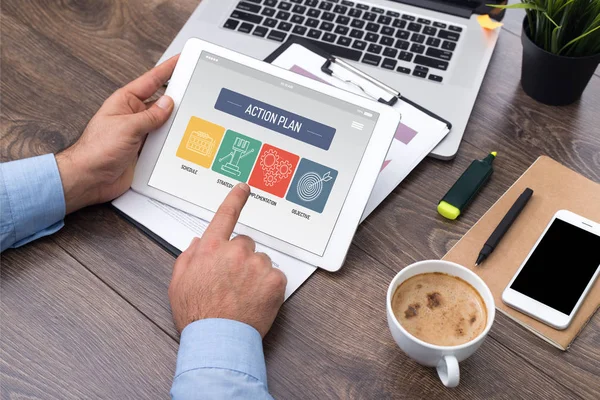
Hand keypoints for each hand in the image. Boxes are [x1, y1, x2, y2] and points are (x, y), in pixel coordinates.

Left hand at [56, 55, 178, 213]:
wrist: (90, 178)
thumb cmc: (96, 150)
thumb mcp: (127, 127)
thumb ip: (150, 115)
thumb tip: (168, 104)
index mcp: (125, 101)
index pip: (151, 80)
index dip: (167, 69)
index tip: (181, 60)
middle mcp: (133, 116)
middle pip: (161, 103)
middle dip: (177, 99)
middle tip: (195, 92)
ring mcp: (140, 134)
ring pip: (164, 125)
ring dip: (174, 125)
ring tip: (190, 120)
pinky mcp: (144, 151)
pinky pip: (163, 143)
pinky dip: (172, 143)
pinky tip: (181, 141)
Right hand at [168, 183, 286, 336]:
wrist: (218, 340)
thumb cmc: (197, 314)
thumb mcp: (179, 282)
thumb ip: (189, 257)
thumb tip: (199, 243)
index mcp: (211, 248)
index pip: (225, 215)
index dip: (235, 199)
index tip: (243, 189)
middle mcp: (236, 251)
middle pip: (245, 244)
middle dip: (241, 257)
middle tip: (233, 281)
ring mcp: (257, 265)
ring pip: (261, 261)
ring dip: (255, 273)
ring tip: (243, 295)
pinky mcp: (275, 280)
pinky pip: (275, 276)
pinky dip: (269, 287)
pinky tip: (255, 300)